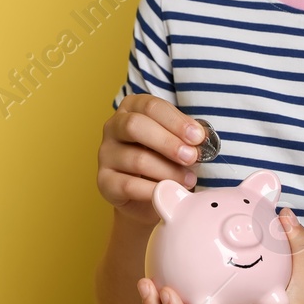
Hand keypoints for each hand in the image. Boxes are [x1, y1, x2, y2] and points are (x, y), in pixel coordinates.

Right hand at [96, 93, 205, 227]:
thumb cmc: (165, 160)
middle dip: (168, 142)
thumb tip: (199, 139)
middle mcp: (113, 127)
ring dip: (168, 171)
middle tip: (191, 157)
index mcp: (131, 108)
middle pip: (135, 126)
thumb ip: (185, 138)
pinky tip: (170, 192)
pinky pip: (130, 186)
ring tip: (188, 180)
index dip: (176, 121)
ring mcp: (105, 154)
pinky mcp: (104, 181)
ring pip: (136, 159)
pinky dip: (154, 190)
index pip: (151, 106)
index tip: (197, 137)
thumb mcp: (177, 142)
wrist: (150, 196)